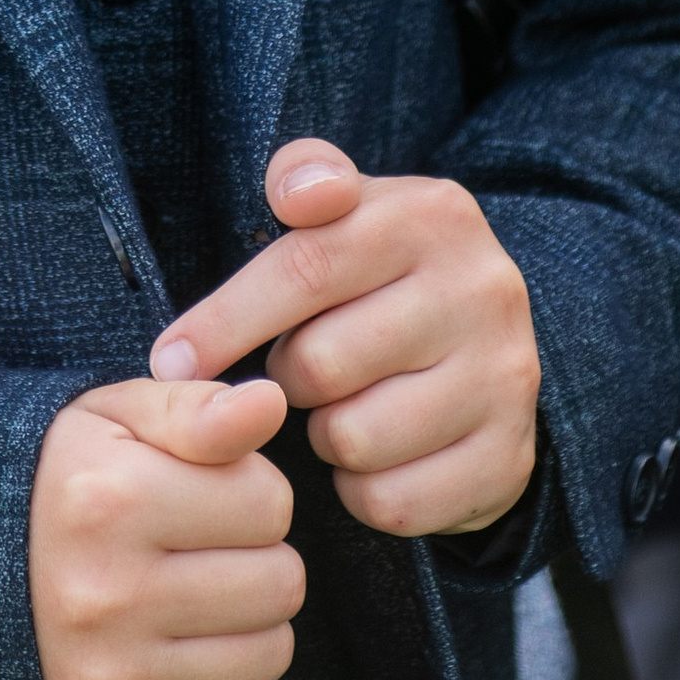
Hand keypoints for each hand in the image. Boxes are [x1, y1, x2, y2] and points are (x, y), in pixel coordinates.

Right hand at [27, 373, 301, 679]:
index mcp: (108, 501)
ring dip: (245, 626)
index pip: (270, 500)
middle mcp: (105, 596)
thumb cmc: (63, 489)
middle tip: (198, 553)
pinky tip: (173, 659)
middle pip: (281, 583)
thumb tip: (270, 401)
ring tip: (187, 603)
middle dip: (254, 559)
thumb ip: (196, 406)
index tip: (198, 497)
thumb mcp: (114, 420)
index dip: (246, 490)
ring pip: (269, 655)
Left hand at [149, 140, 538, 539]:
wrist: (487, 352)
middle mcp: (483, 289)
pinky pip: (393, 502)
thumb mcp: (351, 211)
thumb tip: (297, 193)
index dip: (226, 320)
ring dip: (325, 436)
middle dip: (288, 377)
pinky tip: (375, 456)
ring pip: (354, 438)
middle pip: (320, 364)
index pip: (306, 267)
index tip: (170, 361)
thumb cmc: (382, 278)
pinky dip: (363, 490)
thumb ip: (308, 177)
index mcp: (434, 215)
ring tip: (342, 409)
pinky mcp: (509, 458)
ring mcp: (506, 378)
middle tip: (300, 372)